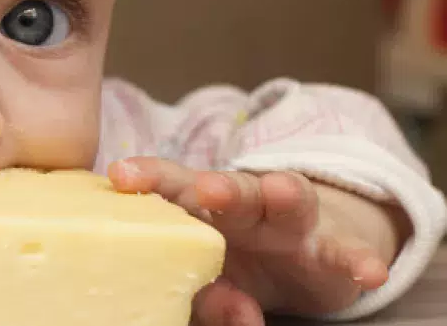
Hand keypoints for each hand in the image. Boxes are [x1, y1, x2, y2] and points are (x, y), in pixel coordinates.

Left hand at [108, 157, 391, 325]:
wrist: (307, 257)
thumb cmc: (237, 262)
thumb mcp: (215, 281)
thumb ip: (207, 298)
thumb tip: (234, 313)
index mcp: (202, 208)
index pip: (171, 187)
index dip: (148, 178)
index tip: (120, 175)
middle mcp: (245, 206)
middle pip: (230, 187)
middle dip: (219, 186)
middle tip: (206, 187)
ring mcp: (290, 222)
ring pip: (287, 200)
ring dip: (282, 193)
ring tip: (280, 190)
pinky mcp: (331, 246)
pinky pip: (345, 251)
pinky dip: (358, 259)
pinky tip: (368, 272)